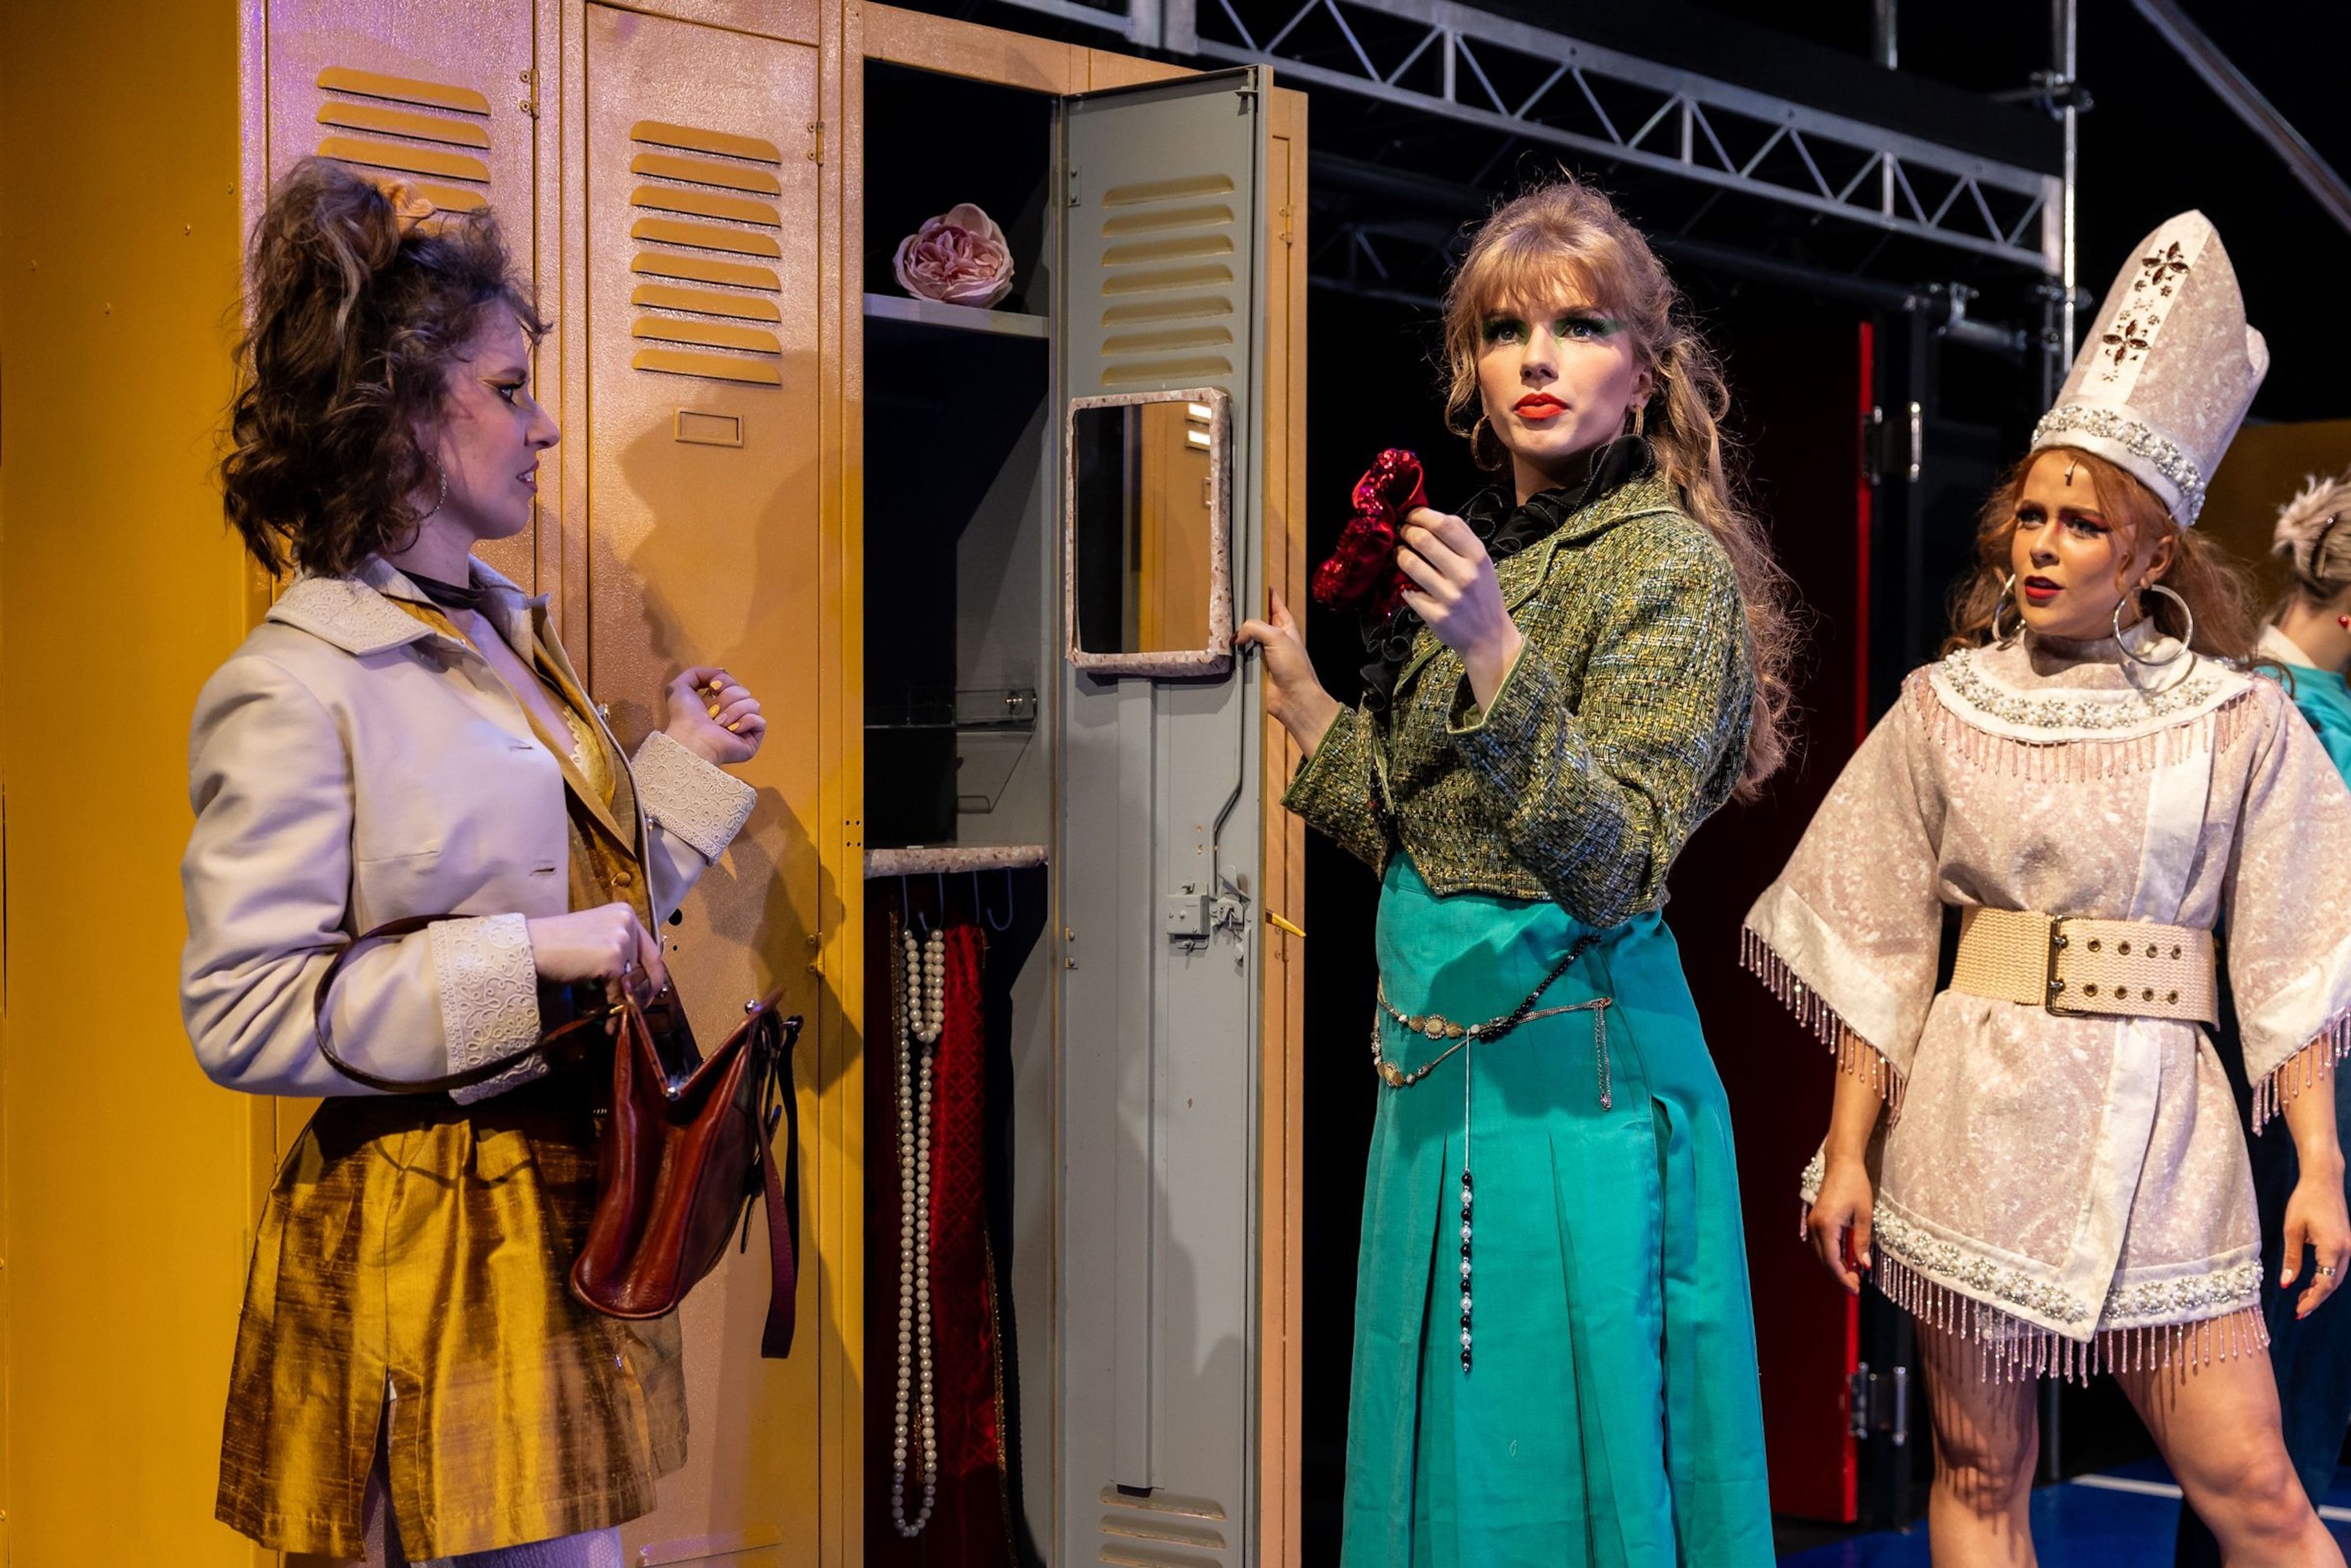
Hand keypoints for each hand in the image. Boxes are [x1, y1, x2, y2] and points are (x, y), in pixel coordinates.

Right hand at [526, 901, 667, 1009]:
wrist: (530, 947)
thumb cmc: (556, 945)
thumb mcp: (595, 939)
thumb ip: (618, 951)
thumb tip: (635, 982)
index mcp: (625, 913)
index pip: (651, 950)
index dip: (652, 976)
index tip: (646, 994)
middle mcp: (627, 921)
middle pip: (648, 967)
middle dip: (640, 994)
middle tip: (634, 1011)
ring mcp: (622, 938)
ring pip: (634, 981)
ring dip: (626, 1005)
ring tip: (614, 1020)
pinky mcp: (612, 958)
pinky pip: (620, 992)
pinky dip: (614, 1010)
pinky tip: (606, 1023)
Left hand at [663, 665, 763, 764]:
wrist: (692, 738)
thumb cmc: (683, 717)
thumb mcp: (679, 687)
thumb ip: (697, 672)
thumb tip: (722, 671)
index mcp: (717, 702)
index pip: (733, 682)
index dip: (725, 681)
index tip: (713, 687)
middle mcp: (731, 713)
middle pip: (743, 691)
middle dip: (727, 698)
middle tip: (713, 713)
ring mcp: (743, 727)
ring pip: (753, 704)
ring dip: (734, 711)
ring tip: (720, 725)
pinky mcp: (752, 740)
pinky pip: (760, 721)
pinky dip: (745, 722)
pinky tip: (732, 731)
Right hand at [1236, 592, 1340, 754]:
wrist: (1293, 699)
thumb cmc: (1294, 667)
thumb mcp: (1277, 637)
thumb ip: (1255, 627)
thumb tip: (1236, 635)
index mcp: (1284, 623)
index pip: (1272, 599)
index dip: (1260, 589)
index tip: (1246, 580)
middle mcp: (1271, 635)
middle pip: (1252, 617)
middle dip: (1241, 612)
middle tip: (1225, 603)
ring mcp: (1260, 651)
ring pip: (1242, 636)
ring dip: (1234, 634)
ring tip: (1219, 625)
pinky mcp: (1250, 666)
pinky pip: (1237, 655)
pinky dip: (1230, 653)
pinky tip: (1222, 648)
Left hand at [1395, 509, 1521, 704]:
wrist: (1489, 637)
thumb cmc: (1483, 594)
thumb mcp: (1482, 562)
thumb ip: (1461, 538)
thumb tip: (1430, 515)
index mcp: (1478, 556)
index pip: (1444, 524)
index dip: (1420, 515)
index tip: (1410, 515)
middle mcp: (1465, 574)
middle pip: (1423, 540)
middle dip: (1405, 531)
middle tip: (1400, 532)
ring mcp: (1450, 596)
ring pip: (1411, 564)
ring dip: (1399, 554)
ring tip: (1398, 553)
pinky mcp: (1436, 615)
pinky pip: (1408, 592)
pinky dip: (1401, 584)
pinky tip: (1404, 581)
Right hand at [1806, 1152, 1875, 1293]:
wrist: (1842, 1164)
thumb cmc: (1855, 1185)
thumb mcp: (1864, 1215)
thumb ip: (1862, 1241)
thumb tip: (1865, 1265)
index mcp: (1827, 1226)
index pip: (1832, 1262)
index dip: (1844, 1279)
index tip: (1856, 1289)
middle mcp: (1815, 1226)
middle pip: (1824, 1261)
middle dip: (1839, 1277)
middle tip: (1856, 1287)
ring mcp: (1813, 1223)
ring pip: (1821, 1254)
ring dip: (1835, 1267)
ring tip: (1852, 1276)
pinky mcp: (1815, 1220)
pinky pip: (1821, 1245)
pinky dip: (1831, 1256)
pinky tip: (1844, 1260)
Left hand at [2281, 1164, 2350, 1317]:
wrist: (2324, 1180)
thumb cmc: (2306, 1201)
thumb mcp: (2292, 1229)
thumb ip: (2291, 1258)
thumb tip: (2286, 1284)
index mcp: (2333, 1248)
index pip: (2324, 1283)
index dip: (2312, 1300)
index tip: (2298, 1312)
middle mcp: (2346, 1250)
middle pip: (2333, 1283)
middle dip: (2317, 1298)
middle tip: (2299, 1310)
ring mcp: (2349, 1246)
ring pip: (2337, 1275)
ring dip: (2322, 1288)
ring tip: (2303, 1298)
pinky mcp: (2346, 1241)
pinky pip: (2338, 1266)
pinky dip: (2327, 1276)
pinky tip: (2312, 1280)